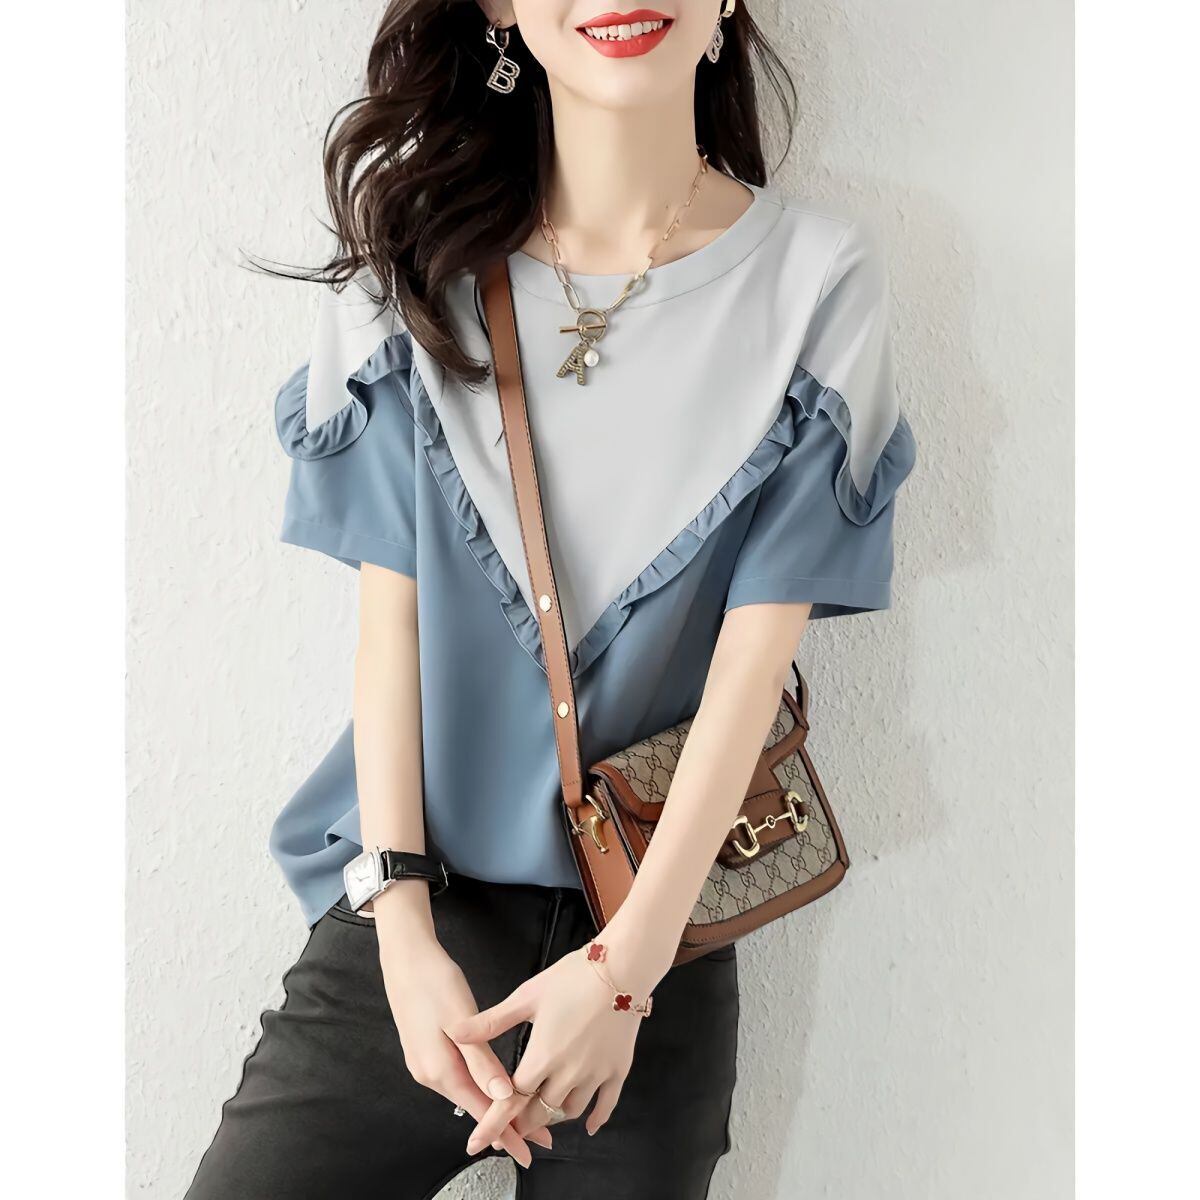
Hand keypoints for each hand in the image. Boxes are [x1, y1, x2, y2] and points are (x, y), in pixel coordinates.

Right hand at [376, 906, 549, 1166]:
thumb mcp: (460, 1020)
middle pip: (474, 1107)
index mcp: (440, 1070)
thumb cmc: (434, 982)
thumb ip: (481, 1060)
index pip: (480, 1111)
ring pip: (466, 1093)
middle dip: (505, 1123)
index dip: (507, 1132)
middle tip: (538, 1134)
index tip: (530, 1149)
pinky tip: (492, 1087)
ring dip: (493, 1105)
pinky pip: (458, 1080)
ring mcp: (425, 1065)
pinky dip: (478, 1089)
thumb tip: (503, 1096)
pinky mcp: (426, 1052)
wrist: (405, 958)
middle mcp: (430, 1075)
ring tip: (522, 1114)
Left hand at [446, 933, 667, 1150]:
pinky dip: (596, 1119)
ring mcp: (596, 1074)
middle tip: (509, 1127)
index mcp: (543, 1056)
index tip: (476, 1142)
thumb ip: (491, 1021)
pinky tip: (588, 1127)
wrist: (622, 968)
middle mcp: (569, 1073)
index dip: (493, 1121)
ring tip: (540, 1115)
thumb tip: (454, 1032)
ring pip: (569, 1110)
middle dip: (521, 1123)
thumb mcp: (527, 996)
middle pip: (540, 1111)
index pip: (511, 1099)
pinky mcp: (618, 1069)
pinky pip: (606, 1105)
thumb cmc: (573, 977)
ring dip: (552, 1116)